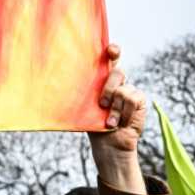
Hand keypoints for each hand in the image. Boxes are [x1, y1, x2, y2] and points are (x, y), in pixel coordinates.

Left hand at [87, 44, 146, 193]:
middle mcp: (118, 82)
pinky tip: (119, 123)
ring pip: (124, 90)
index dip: (113, 51)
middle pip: (118, 72)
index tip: (111, 50)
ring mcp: (130, 90)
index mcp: (102, 78)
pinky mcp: (139, 100)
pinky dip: (123, 114)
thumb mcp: (83, 106)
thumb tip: (54, 81)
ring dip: (115, 109)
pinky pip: (133, 101)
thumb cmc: (92, 123)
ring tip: (110, 122)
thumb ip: (78, 92)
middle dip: (109, 88)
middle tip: (101, 104)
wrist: (108, 143)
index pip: (110, 59)